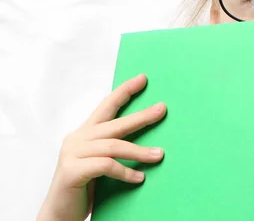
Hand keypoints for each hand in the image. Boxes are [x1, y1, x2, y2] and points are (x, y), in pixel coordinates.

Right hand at [38, 74, 166, 220]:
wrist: (58, 214)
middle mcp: (77, 139)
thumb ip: (112, 148)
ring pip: (113, 145)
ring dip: (139, 151)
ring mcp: (72, 153)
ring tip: (159, 155)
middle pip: (115, 123)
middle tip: (162, 109)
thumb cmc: (83, 187)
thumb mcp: (99, 162)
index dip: (124, 92)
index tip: (142, 79)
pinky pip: (106, 165)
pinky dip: (125, 171)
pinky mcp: (72, 170)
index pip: (106, 106)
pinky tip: (139, 178)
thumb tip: (148, 141)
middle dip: (141, 116)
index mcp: (84, 133)